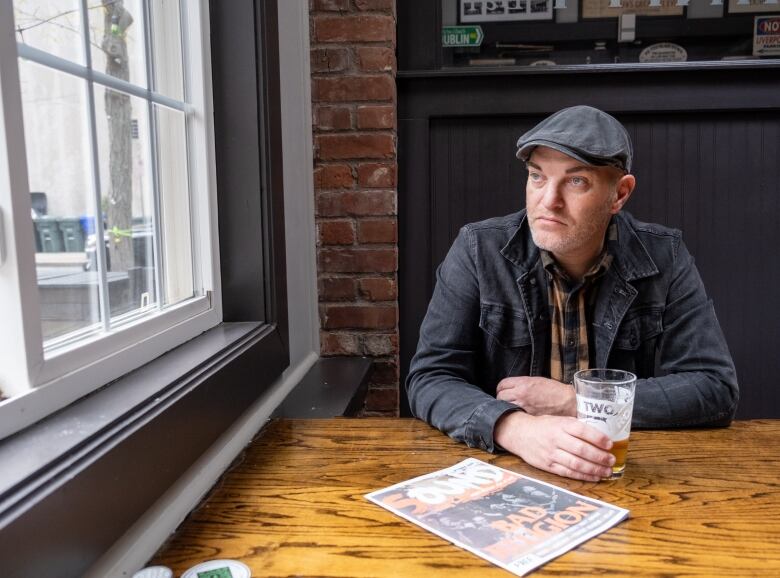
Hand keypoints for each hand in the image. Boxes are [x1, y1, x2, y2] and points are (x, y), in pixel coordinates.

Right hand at [494, 412, 614, 481]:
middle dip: (599, 457)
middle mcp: (556, 439)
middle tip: (611, 460)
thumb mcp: (558, 420)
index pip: (582, 430)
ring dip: (594, 469)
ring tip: (606, 471)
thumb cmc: (543, 426)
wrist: (519, 434)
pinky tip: (594, 476)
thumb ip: (575, 427)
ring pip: (576, 463)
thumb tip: (600, 435)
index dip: (597, 438)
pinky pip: (568, 472)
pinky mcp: (548, 465)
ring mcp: (551, 453)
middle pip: (581, 449)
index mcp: (560, 425)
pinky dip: (583, 475)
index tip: (610, 444)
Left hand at [496, 376, 576, 416]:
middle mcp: (520, 394)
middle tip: (507, 401)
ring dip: (506, 408)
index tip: (504, 391)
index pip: (501, 385)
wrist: (568, 402)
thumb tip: (511, 388)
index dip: (501, 388)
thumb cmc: (554, 391)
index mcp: (523, 384)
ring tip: (512, 408)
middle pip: (500, 397)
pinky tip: (519, 415)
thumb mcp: (536, 381)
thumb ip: (521, 384)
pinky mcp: (528, 417)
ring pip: (505, 407)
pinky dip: (515, 415)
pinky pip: (515, 416)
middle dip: (502, 398)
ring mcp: (523, 407)